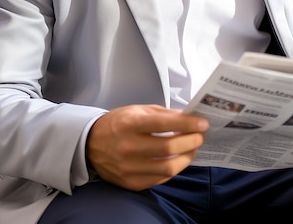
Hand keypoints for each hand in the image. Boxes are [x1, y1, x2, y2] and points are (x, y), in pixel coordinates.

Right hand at [86, 104, 208, 190]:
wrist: (90, 145)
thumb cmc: (118, 123)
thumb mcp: (138, 110)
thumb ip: (163, 114)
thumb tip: (189, 118)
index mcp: (130, 124)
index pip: (164, 124)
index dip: (188, 124)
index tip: (202, 123)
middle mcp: (128, 147)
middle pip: (169, 148)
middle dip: (191, 141)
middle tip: (201, 135)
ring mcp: (129, 168)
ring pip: (168, 168)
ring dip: (187, 157)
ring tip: (193, 148)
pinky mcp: (131, 183)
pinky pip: (161, 179)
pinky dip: (174, 168)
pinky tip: (179, 159)